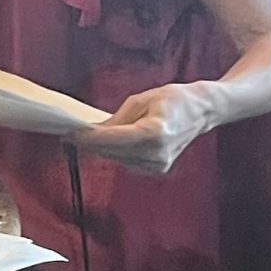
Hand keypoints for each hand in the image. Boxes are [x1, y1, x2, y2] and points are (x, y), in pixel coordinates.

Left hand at [73, 83, 212, 174]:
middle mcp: (157, 153)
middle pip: (112, 152)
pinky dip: (115, 152)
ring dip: (100, 148)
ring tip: (86, 136)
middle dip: (89, 143)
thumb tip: (94, 131)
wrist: (201, 112)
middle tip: (69, 133)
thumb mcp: (141, 100)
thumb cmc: (173, 100)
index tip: (69, 133)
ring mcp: (159, 165)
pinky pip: (126, 162)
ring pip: (116, 159)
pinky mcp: (157, 170)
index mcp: (155, 132)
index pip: (113, 139)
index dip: (89, 138)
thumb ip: (116, 119)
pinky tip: (110, 142)